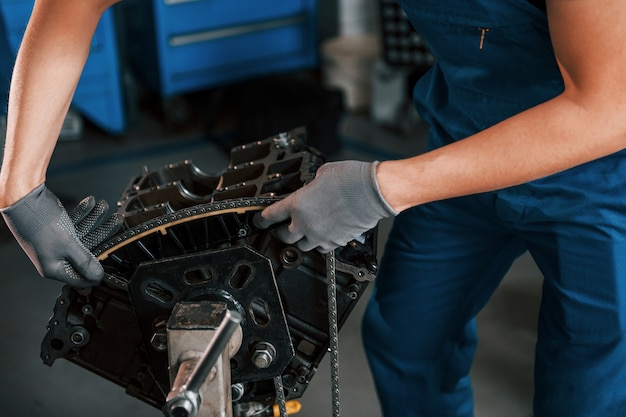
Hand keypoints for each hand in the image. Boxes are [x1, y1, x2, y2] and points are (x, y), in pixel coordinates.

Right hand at [1, 184, 120, 286]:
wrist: (22, 200)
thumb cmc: (41, 225)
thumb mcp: (68, 246)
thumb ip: (85, 262)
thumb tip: (97, 277)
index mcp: (56, 268)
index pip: (82, 278)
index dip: (98, 272)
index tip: (114, 263)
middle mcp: (56, 257)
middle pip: (87, 251)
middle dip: (103, 233)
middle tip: (116, 221)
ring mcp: (57, 242)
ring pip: (83, 233)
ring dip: (95, 219)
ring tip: (105, 206)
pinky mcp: (56, 229)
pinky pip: (75, 223)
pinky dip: (83, 213)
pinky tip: (91, 202)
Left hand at [254, 160, 396, 251]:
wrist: (373, 191)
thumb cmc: (350, 179)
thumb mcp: (322, 174)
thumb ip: (310, 186)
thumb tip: (310, 190)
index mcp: (297, 204)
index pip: (271, 216)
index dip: (262, 220)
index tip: (259, 221)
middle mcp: (305, 224)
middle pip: (284, 236)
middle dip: (282, 231)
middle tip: (283, 227)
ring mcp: (321, 236)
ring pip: (303, 246)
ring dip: (302, 239)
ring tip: (306, 231)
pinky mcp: (336, 242)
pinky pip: (322, 248)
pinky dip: (320, 243)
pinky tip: (323, 234)